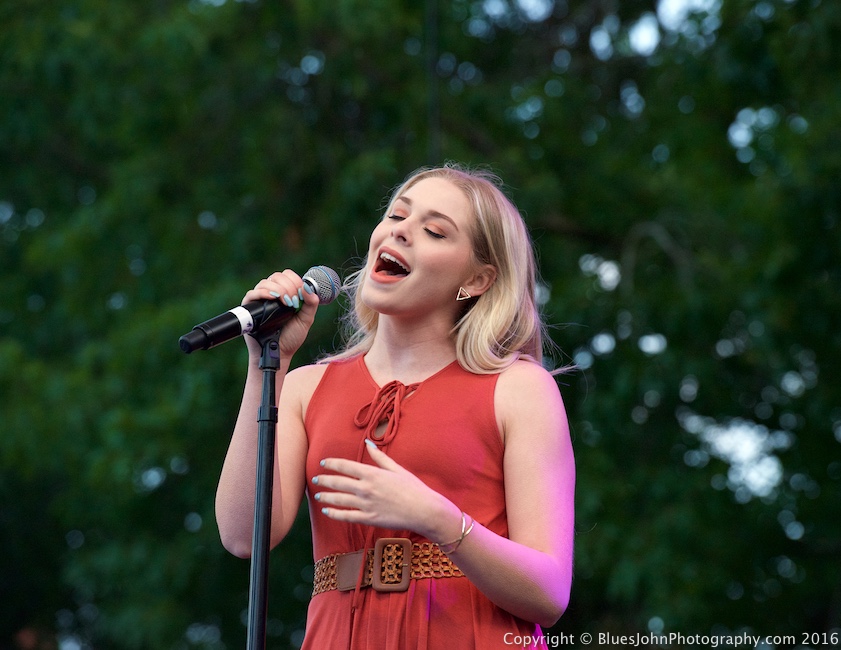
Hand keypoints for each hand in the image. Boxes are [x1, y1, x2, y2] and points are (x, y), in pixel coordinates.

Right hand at [241, 269, 318, 360]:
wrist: (279, 353)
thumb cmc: (291, 337)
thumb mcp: (306, 319)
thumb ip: (311, 304)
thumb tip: (308, 288)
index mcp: (285, 293)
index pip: (287, 275)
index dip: (295, 280)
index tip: (300, 294)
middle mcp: (272, 294)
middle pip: (277, 276)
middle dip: (288, 286)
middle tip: (293, 301)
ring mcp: (260, 300)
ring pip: (265, 282)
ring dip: (278, 289)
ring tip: (286, 303)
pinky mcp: (249, 307)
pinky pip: (252, 293)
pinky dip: (263, 292)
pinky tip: (273, 298)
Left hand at [312, 441, 461, 542]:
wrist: (424, 510)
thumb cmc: (413, 487)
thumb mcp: (397, 469)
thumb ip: (380, 457)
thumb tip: (369, 443)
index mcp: (373, 474)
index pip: (345, 466)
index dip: (332, 464)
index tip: (323, 463)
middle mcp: (367, 489)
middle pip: (339, 483)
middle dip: (324, 480)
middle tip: (315, 479)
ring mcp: (367, 505)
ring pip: (340, 500)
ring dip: (326, 497)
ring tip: (317, 495)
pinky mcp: (370, 519)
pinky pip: (347, 516)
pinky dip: (335, 513)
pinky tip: (327, 511)